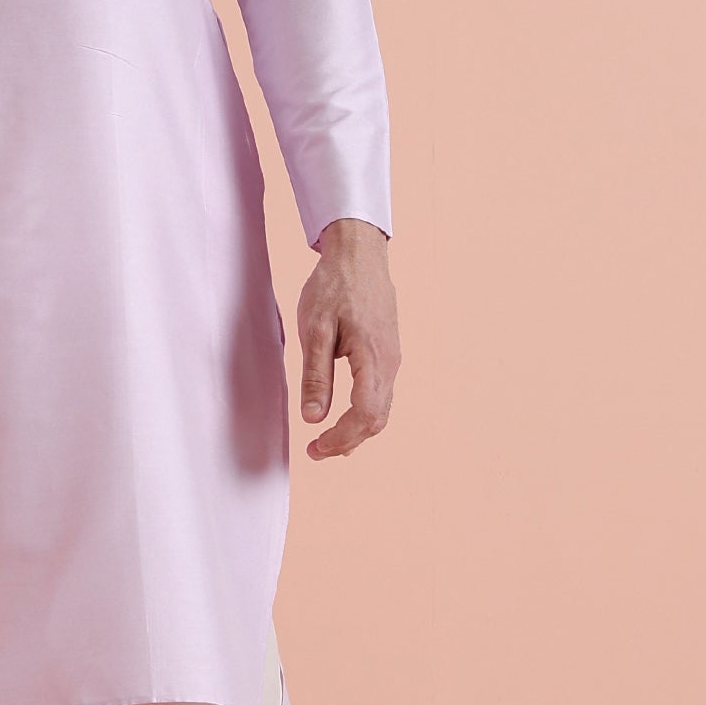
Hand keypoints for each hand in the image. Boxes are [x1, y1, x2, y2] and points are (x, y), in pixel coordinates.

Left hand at [297, 220, 399, 461]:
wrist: (360, 253)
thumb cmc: (335, 285)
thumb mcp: (315, 328)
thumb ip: (315, 375)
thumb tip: (312, 418)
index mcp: (373, 358)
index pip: (364, 415)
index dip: (340, 439)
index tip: (314, 448)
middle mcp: (390, 363)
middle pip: (376, 420)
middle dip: (347, 442)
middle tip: (316, 451)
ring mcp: (392, 359)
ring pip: (381, 409)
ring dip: (356, 431)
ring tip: (327, 442)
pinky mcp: (388, 353)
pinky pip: (381, 394)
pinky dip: (364, 413)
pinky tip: (344, 417)